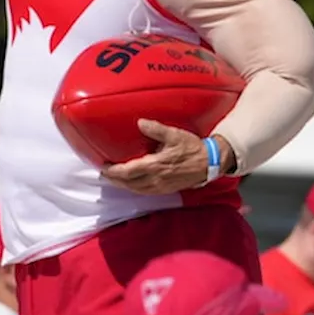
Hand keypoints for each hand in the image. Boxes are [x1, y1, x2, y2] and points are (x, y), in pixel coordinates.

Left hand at [101, 120, 229, 194]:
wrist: (210, 163)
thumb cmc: (192, 148)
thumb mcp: (174, 135)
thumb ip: (156, 129)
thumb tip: (140, 122)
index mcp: (155, 166)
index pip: (128, 172)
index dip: (113, 171)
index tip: (103, 167)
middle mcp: (156, 179)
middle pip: (129, 183)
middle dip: (115, 180)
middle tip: (104, 174)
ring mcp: (161, 187)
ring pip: (136, 190)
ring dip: (124, 185)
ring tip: (114, 179)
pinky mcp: (167, 189)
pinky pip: (146, 192)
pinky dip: (135, 189)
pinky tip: (132, 184)